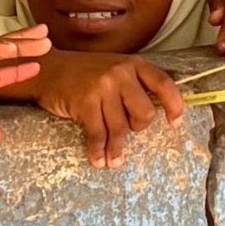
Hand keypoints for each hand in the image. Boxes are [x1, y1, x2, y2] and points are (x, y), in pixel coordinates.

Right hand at [23, 50, 184, 168]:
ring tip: (113, 161)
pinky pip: (99, 134)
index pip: (164, 84)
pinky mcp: (85, 101)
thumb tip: (155, 113)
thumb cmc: (85, 74)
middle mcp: (121, 72)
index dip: (174, 105)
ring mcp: (103, 86)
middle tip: (124, 130)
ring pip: (121, 128)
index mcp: (134, 64)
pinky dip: (99, 151)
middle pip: (145, 113)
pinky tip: (98, 160)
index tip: (176, 123)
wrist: (49, 69)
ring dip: (116, 149)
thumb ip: (133, 85)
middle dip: (137, 128)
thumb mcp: (114, 69)